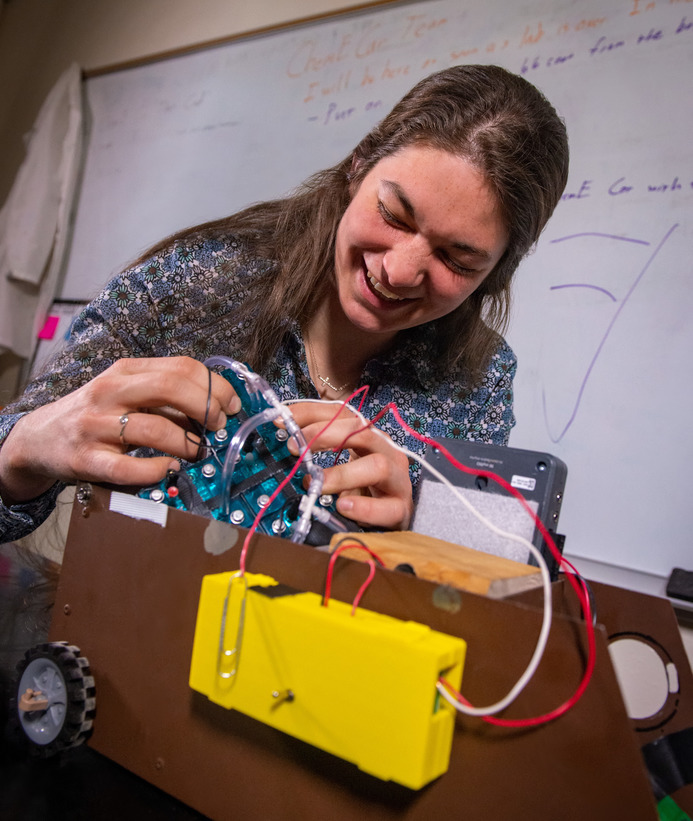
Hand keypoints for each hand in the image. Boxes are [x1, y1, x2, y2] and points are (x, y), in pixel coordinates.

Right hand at [0, 357, 239, 503]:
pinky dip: (156, 470)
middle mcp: (110, 391)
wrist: (38, 439)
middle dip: (206, 408)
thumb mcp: (126, 393)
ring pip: (155, 429)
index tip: (232, 405)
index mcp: (126, 371)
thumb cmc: (96, 415)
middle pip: (171, 387)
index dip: (215, 386)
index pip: (181, 367)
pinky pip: (129, 468)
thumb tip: (218, 406)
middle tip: (219, 427)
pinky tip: (167, 468)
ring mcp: (96, 425)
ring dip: (188, 444)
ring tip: (197, 453)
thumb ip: (166, 396)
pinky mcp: (86, 459)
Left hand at [284, 402, 412, 530]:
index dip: (311, 413)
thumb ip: (318, 452)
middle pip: (361, 430)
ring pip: (377, 466)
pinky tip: (343, 506)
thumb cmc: (366, 486)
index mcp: (369, 435)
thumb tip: (287, 437)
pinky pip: (387, 507)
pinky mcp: (401, 508)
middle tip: (295, 449)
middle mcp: (386, 450)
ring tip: (317, 484)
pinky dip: (364, 507)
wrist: (395, 514)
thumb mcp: (342, 464)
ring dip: (342, 474)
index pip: (341, 413)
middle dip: (324, 435)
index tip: (282, 421)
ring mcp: (398, 478)